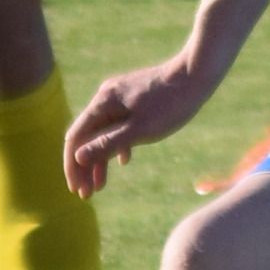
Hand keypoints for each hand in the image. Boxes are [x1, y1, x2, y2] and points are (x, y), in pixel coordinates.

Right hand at [64, 53, 224, 195]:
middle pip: (86, 137)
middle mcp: (106, 98)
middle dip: (85, 167)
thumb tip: (78, 157)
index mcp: (103, 103)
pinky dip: (116, 145)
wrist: (197, 74)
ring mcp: (120, 97)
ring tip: (101, 185)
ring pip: (102, 132)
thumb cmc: (170, 104)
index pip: (76, 138)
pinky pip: (117, 125)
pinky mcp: (134, 99)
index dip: (73, 166)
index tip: (77, 190)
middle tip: (87, 194)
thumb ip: (108, 143)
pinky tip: (123, 161)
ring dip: (100, 159)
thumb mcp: (139, 130)